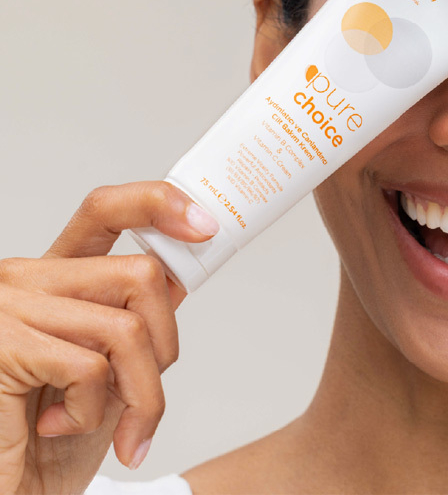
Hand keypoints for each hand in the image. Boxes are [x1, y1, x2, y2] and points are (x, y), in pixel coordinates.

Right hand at [0, 181, 218, 494]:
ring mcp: (10, 309)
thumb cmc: (47, 437)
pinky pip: (91, 368)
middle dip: (164, 343)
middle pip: (141, 274)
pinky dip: (94, 414)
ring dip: (141, 392)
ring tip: (112, 424)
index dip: (159, 204)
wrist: (9, 489)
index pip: (107, 210)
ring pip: (128, 327)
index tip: (205, 225)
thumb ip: (132, 314)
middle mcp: (28, 279)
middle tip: (142, 393)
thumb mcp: (105, 365)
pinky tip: (59, 426)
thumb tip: (181, 272)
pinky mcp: (3, 347)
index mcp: (54, 275)